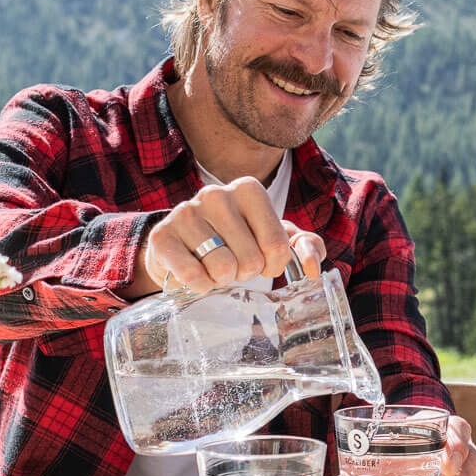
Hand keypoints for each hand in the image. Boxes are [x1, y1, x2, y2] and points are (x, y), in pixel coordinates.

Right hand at [142, 177, 326, 293]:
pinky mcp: (162, 235)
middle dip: (245, 273)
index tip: (262, 261)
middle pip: (250, 259)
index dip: (272, 265)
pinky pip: (193, 276)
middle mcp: (217, 193)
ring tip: (214, 267)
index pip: (277, 245)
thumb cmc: (235, 240)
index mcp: (249, 189)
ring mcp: (186, 212)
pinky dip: (200, 286)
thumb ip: (305, 247)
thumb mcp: (273, 238)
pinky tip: (196, 275)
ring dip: (222, 279)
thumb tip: (313, 268)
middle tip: (233, 264)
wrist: (182, 245)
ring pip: (222, 268)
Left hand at [327, 414, 475, 475]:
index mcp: (441, 430)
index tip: (449, 458)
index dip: (458, 441)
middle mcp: (463, 448)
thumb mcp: (380, 455)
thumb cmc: (398, 453)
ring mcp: (472, 471)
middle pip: (475, 458)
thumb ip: (359, 470)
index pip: (460, 427)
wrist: (414, 454)